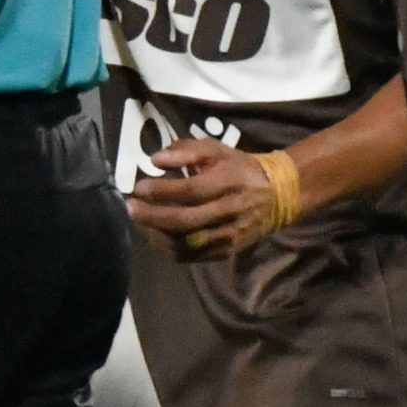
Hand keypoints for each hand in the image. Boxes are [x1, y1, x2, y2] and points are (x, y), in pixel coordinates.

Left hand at [125, 139, 280, 259]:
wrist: (277, 196)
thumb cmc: (238, 167)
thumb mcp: (216, 150)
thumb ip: (186, 151)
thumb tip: (156, 159)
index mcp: (229, 182)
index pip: (191, 190)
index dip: (163, 191)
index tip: (139, 187)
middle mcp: (231, 211)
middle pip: (186, 219)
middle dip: (153, 215)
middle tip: (130, 208)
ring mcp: (230, 235)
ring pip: (188, 242)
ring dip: (158, 233)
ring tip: (139, 222)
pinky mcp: (228, 251)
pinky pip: (194, 256)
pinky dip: (170, 249)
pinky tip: (155, 236)